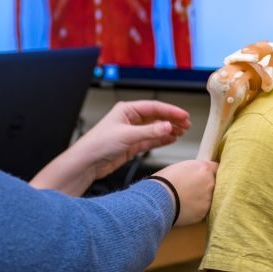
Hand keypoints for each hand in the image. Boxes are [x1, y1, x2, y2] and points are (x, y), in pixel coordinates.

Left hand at [74, 100, 190, 180]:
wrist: (86, 163)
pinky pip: (150, 140)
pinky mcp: (131, 146)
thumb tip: (169, 126)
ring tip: (181, 132)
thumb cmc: (98, 144)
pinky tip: (171, 139)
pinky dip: (161, 139)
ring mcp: (131, 133)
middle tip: (186, 125)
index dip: (170, 111)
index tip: (183, 115)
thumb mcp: (127, 136)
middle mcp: (129, 119)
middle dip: (171, 120)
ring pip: (155, 129)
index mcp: (126, 110)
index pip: (153, 107)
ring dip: (168, 130)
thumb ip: (150, 131)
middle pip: (156, 117)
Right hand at [149, 159, 216, 226]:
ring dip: (203, 199)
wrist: (159, 199)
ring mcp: (208, 198)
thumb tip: (196, 175)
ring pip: (211, 198)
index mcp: (204, 168)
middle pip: (215, 183)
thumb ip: (193, 170)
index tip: (206, 176)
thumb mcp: (180, 167)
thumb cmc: (164, 180)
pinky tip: (187, 208)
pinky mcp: (204, 212)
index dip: (210, 172)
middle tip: (196, 189)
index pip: (216, 167)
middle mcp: (210, 182)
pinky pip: (205, 210)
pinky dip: (198, 209)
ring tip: (189, 200)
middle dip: (208, 186)